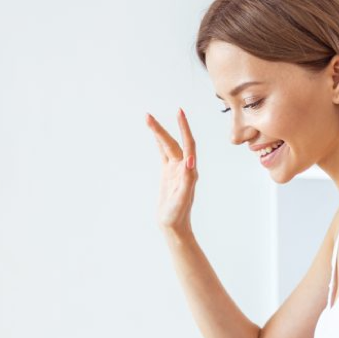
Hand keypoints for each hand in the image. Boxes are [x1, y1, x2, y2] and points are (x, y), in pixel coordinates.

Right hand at [146, 110, 196, 234]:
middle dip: (162, 129)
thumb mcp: (182, 197)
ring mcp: (176, 170)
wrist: (174, 226)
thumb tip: (190, 160)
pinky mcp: (168, 174)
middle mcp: (184, 167)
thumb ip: (187, 178)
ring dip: (159, 133)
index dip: (183, 127)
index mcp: (189, 170)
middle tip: (147, 116)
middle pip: (173, 142)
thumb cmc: (178, 214)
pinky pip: (163, 154)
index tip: (179, 112)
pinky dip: (159, 143)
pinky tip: (155, 135)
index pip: (188, 144)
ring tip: (147, 118)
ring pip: (167, 146)